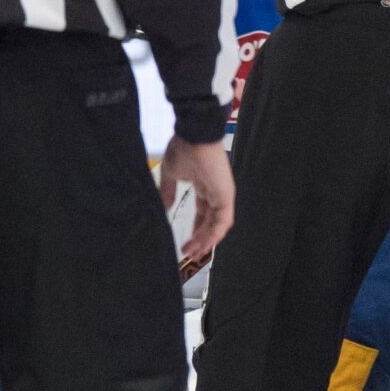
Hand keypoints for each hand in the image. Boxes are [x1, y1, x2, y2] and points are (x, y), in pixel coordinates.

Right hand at [159, 136, 233, 265]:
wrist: (193, 136)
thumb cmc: (183, 149)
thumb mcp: (171, 174)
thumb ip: (168, 191)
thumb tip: (164, 207)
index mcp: (204, 187)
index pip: (203, 213)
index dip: (195, 229)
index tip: (185, 243)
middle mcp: (215, 193)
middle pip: (211, 222)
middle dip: (200, 240)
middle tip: (189, 254)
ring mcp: (222, 195)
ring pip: (217, 225)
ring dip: (206, 241)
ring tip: (193, 253)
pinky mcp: (225, 196)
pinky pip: (223, 221)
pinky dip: (213, 234)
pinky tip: (203, 244)